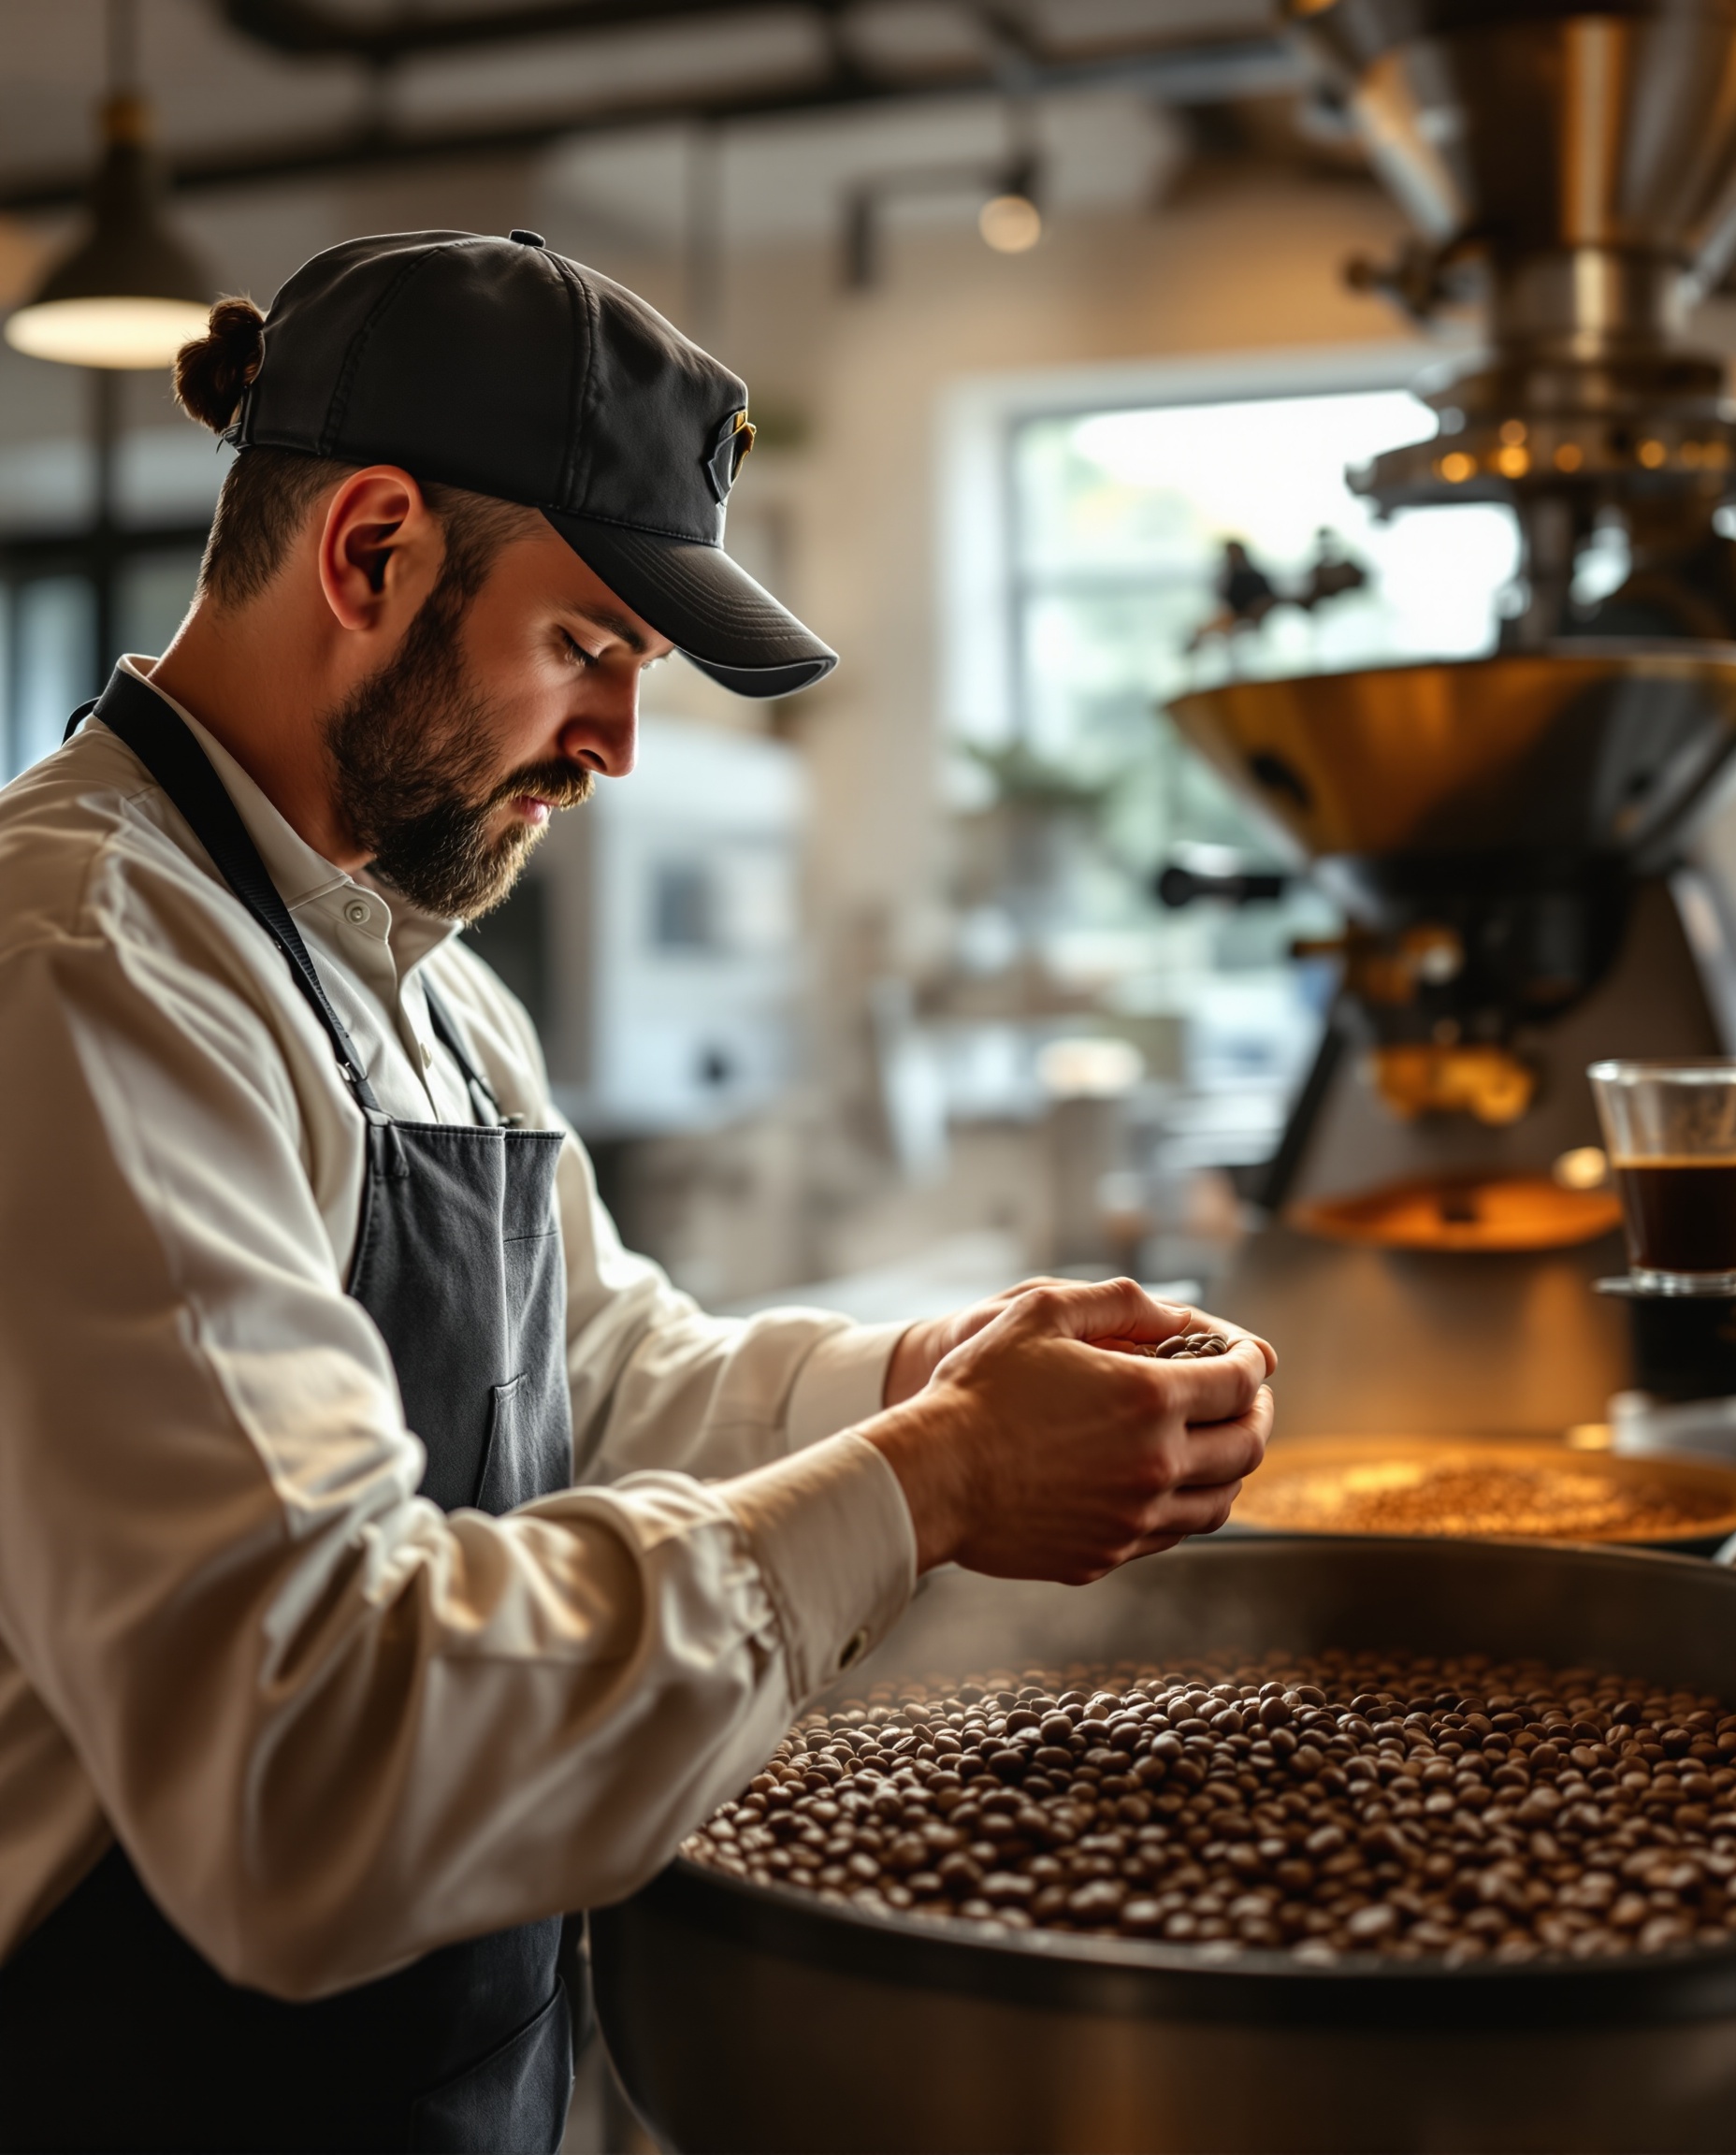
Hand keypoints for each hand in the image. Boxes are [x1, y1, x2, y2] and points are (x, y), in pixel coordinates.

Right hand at [864, 1276, 1273, 1585]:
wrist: (929, 1476)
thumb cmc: (979, 1390)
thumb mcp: (1041, 1311)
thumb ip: (1118, 1302)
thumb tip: (1176, 1313)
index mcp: (1149, 1400)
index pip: (1241, 1383)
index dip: (1255, 1363)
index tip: (1252, 1357)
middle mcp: (1156, 1465)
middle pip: (1247, 1447)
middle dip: (1258, 1415)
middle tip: (1249, 1399)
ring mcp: (1133, 1517)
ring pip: (1219, 1501)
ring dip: (1232, 1468)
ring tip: (1218, 1445)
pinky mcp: (1106, 1553)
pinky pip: (1172, 1533)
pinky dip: (1186, 1504)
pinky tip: (1165, 1482)